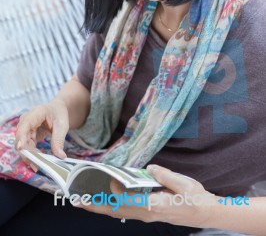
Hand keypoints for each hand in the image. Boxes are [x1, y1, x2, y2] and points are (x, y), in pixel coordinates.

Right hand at [15, 99, 68, 158]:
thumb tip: (60, 156)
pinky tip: (38, 161)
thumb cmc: (59, 114)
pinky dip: (32, 154)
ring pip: (23, 144)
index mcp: (35, 113)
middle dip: (26, 152)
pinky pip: (27, 147)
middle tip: (35, 164)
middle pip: (21, 138)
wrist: (57, 110)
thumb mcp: (62, 125)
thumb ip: (59, 139)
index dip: (22, 137)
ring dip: (29, 155)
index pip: (25, 125)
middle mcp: (26, 121)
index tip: (21, 148)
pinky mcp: (27, 135)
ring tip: (37, 165)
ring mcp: (25, 128)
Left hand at [78, 165, 214, 228]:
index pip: (124, 199)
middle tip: (77, 201)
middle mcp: (146, 213)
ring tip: (87, 201)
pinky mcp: (149, 213)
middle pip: (115, 210)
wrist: (204, 213)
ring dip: (101, 207)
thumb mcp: (182, 183)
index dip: (112, 190)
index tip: (105, 179)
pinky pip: (126, 211)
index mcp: (153, 205)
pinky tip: (108, 200)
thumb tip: (149, 168)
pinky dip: (113, 206)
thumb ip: (164, 175)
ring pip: (119, 212)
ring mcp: (147, 215)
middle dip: (95, 206)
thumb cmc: (195, 198)